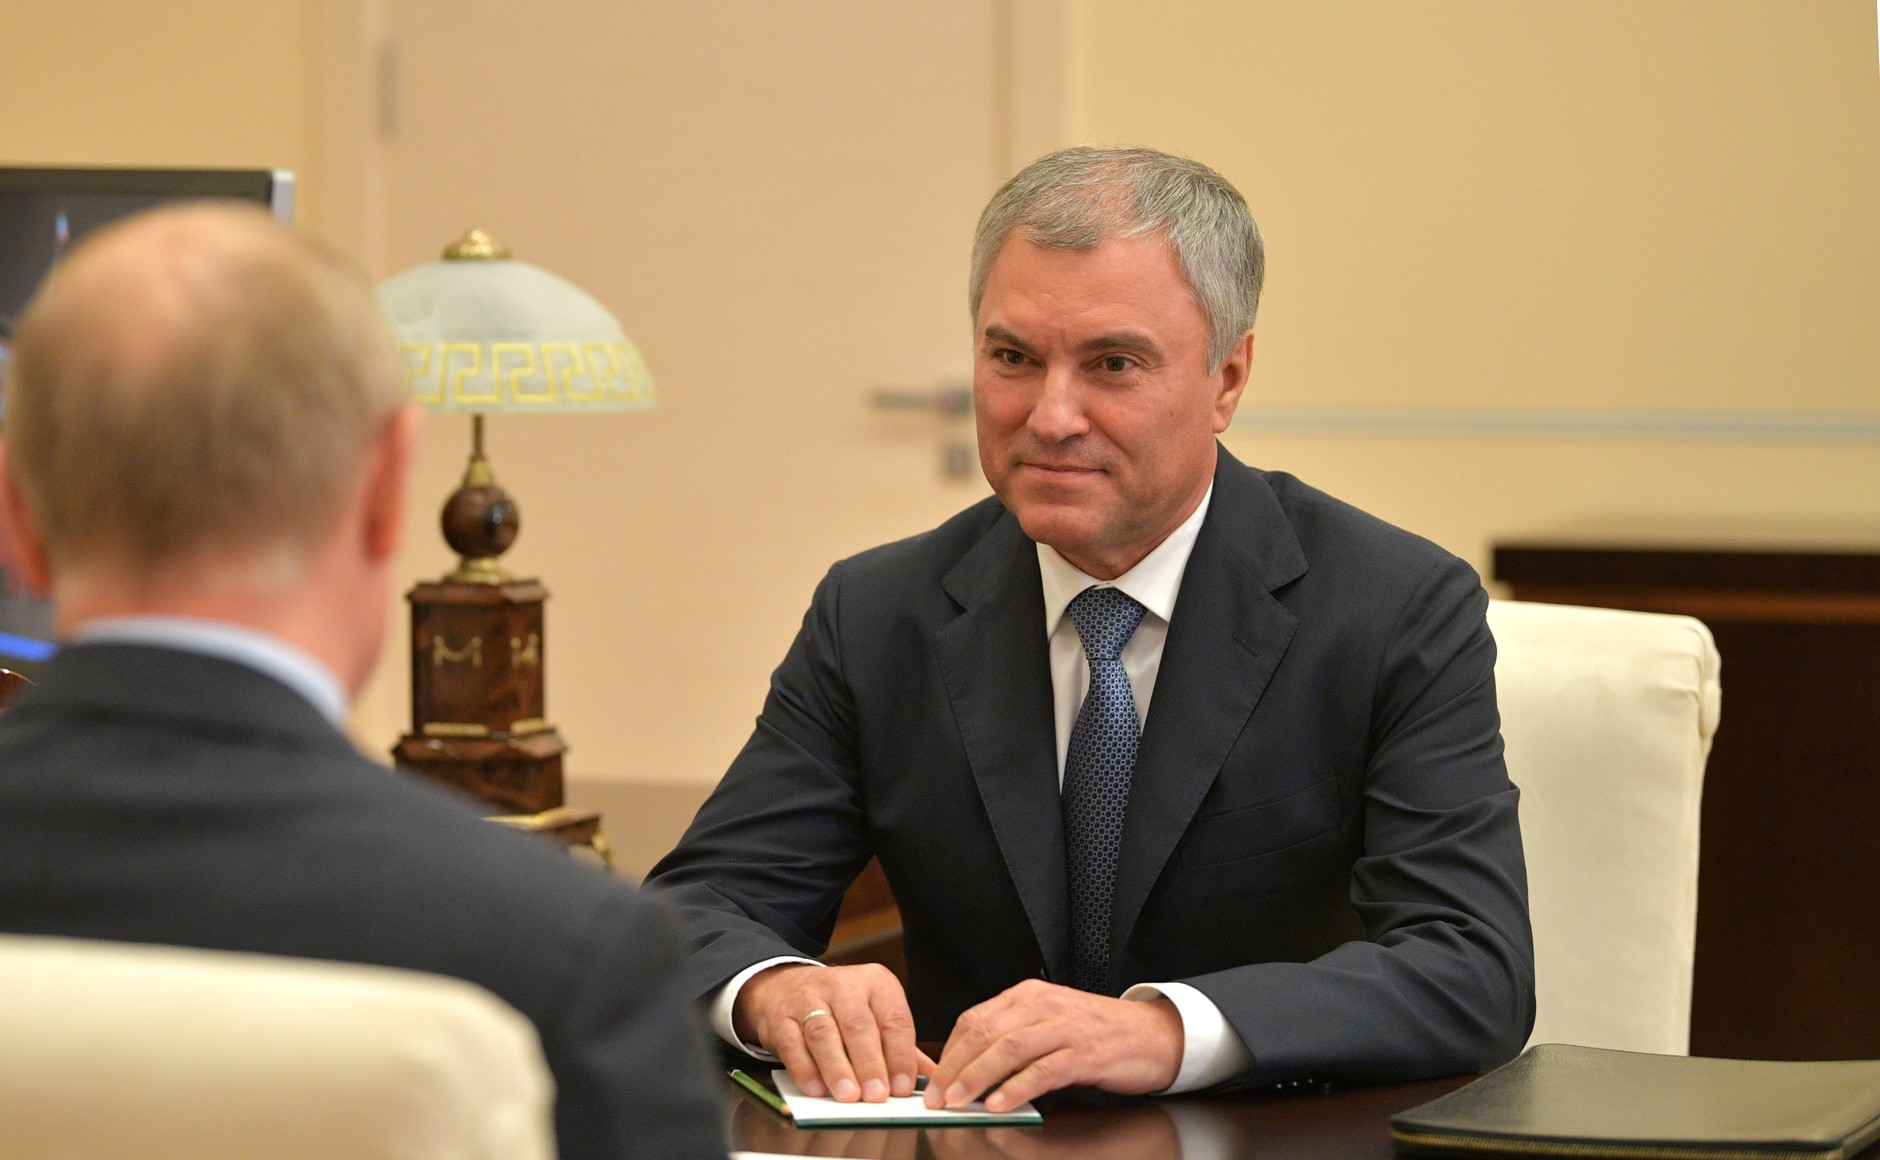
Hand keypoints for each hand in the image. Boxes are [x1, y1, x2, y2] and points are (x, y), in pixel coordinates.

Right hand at [735, 962, 929, 1102]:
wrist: (784, 986)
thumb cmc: (839, 1007)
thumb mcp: (874, 1013)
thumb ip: (899, 1045)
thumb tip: (932, 1077)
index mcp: (876, 983)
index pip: (894, 1019)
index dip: (900, 1055)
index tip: (903, 1087)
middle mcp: (843, 985)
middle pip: (859, 1026)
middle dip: (869, 1064)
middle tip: (877, 1095)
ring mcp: (808, 998)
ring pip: (824, 1033)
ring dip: (837, 1068)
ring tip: (848, 1096)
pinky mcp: (781, 1016)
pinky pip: (792, 1043)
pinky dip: (805, 1068)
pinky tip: (816, 1088)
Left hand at [926, 980, 1182, 1110]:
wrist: (1154, 1034)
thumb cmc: (1098, 1032)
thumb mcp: (1050, 1022)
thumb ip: (1014, 1036)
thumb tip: (968, 1068)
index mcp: (1029, 995)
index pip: (974, 1019)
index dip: (949, 1052)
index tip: (933, 1080)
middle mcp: (1043, 1005)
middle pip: (985, 1032)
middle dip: (954, 1067)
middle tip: (936, 1096)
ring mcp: (1065, 1027)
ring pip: (1009, 1048)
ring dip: (977, 1077)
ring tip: (958, 1102)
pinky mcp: (1085, 1052)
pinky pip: (1043, 1070)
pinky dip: (1017, 1088)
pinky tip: (1000, 1105)